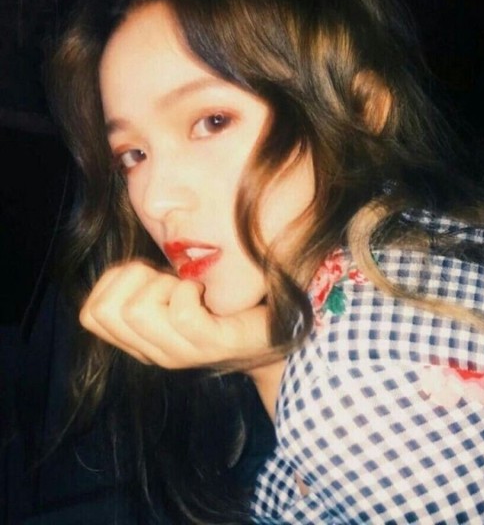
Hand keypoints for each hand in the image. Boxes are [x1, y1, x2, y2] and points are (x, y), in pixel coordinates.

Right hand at [79, 260, 271, 368]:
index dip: (112, 281)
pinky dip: (188, 290)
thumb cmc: (220, 304)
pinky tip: (201, 291)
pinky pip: (181, 314)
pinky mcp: (211, 345)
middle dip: (135, 279)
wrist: (268, 334)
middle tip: (169, 280)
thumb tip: (132, 256)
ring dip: (162, 284)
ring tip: (186, 286)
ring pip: (136, 311)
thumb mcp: (174, 291)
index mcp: (138, 339)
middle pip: (106, 310)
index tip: (147, 274)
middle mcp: (153, 351)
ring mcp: (180, 353)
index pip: (90, 315)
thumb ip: (147, 283)